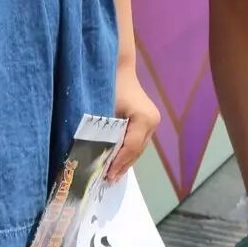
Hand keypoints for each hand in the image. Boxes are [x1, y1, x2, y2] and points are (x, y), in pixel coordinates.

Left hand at [107, 65, 160, 182]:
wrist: (116, 66)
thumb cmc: (107, 85)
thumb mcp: (102, 111)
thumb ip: (101, 134)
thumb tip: (94, 158)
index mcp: (144, 118)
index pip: (130, 147)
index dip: (117, 163)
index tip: (104, 176)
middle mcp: (152, 121)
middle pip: (136, 151)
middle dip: (121, 166)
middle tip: (106, 180)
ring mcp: (153, 121)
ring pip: (138, 148)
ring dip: (125, 161)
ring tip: (111, 175)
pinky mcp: (148, 120)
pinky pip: (138, 141)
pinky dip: (127, 152)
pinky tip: (117, 161)